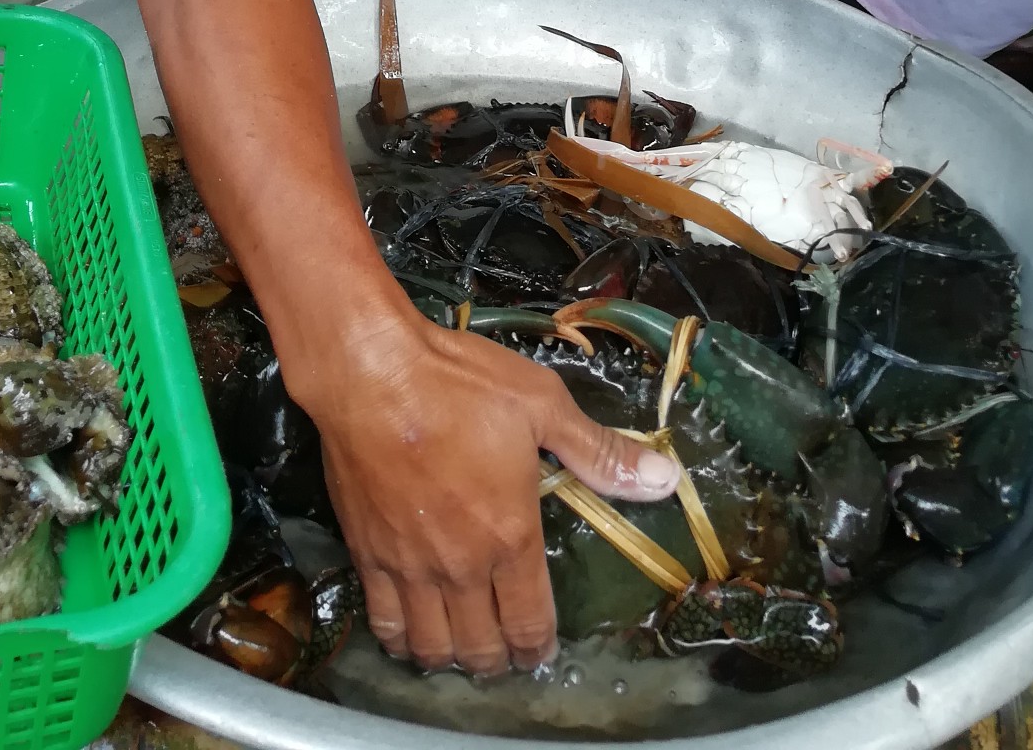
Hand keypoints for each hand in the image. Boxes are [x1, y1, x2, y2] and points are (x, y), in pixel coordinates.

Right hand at [303, 311, 679, 673]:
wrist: (373, 372)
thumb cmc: (461, 384)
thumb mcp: (542, 405)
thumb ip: (599, 452)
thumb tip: (665, 481)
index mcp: (510, 535)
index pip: (529, 620)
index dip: (538, 647)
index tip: (541, 653)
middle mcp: (460, 565)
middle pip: (480, 646)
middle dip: (498, 660)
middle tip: (505, 654)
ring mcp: (409, 565)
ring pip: (430, 644)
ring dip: (451, 656)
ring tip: (461, 649)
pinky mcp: (367, 551)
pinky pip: (383, 619)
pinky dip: (399, 638)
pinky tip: (408, 631)